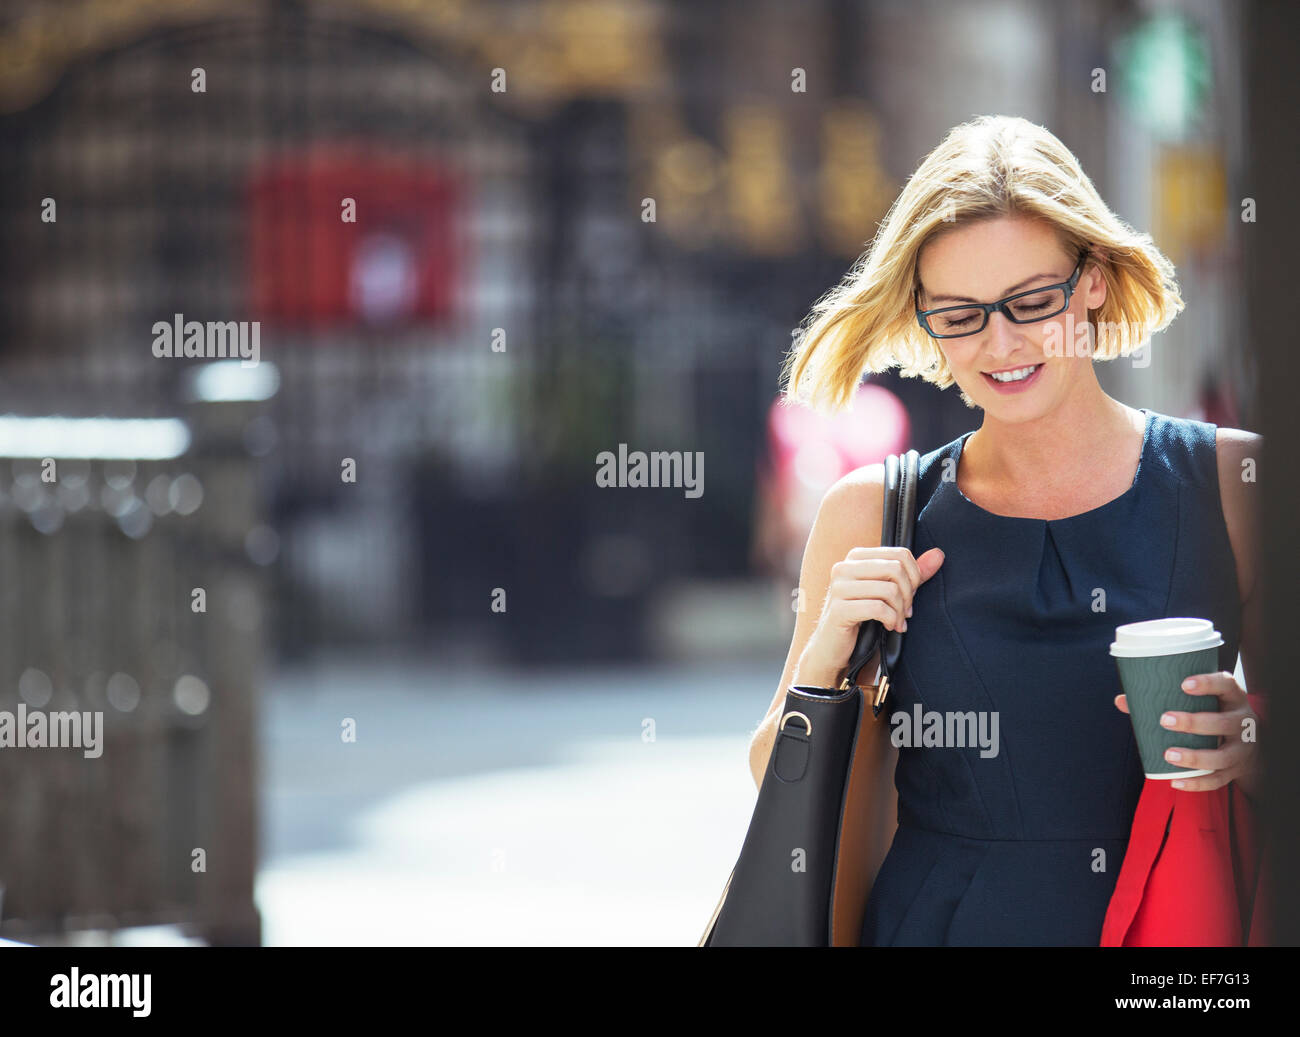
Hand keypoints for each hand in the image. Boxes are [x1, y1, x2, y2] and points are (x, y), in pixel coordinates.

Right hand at [795, 545, 944, 687]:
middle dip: (908, 594)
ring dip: (899, 611)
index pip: (900, 554)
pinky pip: (878, 608)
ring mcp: (838, 588)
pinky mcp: (838, 610)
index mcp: (855, 557)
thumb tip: (938, 554)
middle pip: (896, 569)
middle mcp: (843, 567)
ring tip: (897, 622)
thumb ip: (912, 574)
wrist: (832, 648)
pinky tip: (888, 627)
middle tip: (906, 612)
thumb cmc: (861, 618)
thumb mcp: (888, 593)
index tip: (910, 596)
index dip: (914, 576)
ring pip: (889, 590)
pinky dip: (890, 620)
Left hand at [1113, 670, 1260, 797]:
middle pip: (1225, 723)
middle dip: (1195, 722)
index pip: (1227, 684)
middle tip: (1165, 720)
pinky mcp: (1236, 770)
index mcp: (1233, 698)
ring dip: (1195, 757)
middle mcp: (1243, 722)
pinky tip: (1176, 781)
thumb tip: (1122, 700)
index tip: (1183, 684)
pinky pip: (1218, 780)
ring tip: (1168, 754)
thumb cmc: (1213, 713)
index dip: (1208, 683)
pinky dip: (1197, 783)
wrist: (1248, 743)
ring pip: (1223, 756)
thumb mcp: (1201, 702)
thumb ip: (1163, 699)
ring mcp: (1242, 749)